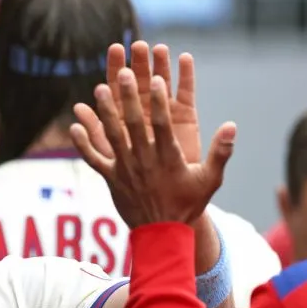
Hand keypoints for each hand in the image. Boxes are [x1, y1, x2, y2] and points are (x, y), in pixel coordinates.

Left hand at [70, 68, 235, 226]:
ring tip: (98, 88)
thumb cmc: (188, 204)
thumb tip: (232, 126)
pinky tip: (74, 126)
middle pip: (133, 124)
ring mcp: (125, 169)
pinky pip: (94, 160)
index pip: (162, 124)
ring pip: (112, 136)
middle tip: (123, 72)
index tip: (156, 78)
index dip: (159, 101)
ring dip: (104, 112)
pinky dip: (83, 144)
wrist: (163, 234)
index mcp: (167, 157)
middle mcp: (143, 160)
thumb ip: (221, 153)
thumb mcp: (211, 180)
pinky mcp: (111, 178)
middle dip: (127, 97)